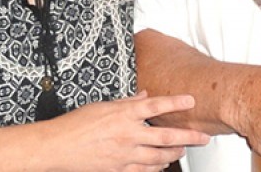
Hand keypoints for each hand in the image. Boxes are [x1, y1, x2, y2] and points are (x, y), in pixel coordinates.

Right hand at [43, 91, 209, 171]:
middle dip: (188, 137)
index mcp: (123, 114)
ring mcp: (124, 154)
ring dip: (174, 154)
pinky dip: (156, 168)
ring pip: (158, 157)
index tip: (191, 99)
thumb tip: (143, 95)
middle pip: (165, 136)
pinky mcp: (118, 169)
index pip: (155, 105)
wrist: (57, 147)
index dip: (175, 102)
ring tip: (184, 151)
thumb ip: (126, 101)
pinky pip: (144, 170)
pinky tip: (163, 165)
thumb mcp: (102, 105)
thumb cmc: (75, 124)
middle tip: (203, 137)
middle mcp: (127, 134)